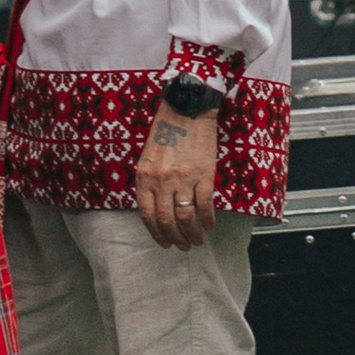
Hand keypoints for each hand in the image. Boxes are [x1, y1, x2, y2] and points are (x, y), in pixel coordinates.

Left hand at [133, 99, 220, 250]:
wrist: (186, 108)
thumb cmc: (166, 130)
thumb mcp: (148, 157)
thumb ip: (149, 182)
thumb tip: (156, 207)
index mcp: (144, 176)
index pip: (147, 215)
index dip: (156, 233)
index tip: (163, 242)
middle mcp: (161, 181)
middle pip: (166, 221)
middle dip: (175, 239)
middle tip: (182, 246)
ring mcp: (182, 179)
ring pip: (186, 218)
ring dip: (192, 234)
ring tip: (196, 241)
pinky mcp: (203, 176)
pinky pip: (205, 206)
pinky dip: (208, 220)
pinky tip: (210, 226)